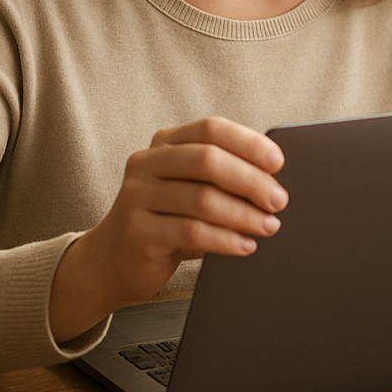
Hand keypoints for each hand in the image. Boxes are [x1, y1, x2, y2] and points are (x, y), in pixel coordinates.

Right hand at [48, 116, 287, 342]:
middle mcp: (146, 163)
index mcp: (164, 144)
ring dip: (244, 214)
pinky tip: (245, 245)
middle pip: (208, 160)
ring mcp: (137, 196)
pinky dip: (226, 239)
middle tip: (278, 201)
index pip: (211, 129)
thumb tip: (274, 180)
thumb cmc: (165, 221)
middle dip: (251, 180)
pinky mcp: (137, 231)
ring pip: (202, 199)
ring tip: (268, 226)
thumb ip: (221, 176)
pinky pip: (191, 232)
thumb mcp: (190, 189)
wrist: (112, 261)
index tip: (278, 162)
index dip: (249, 143)